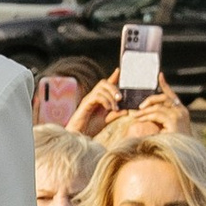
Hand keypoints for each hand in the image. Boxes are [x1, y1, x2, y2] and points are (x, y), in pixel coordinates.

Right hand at [68, 77, 188, 143]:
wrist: (79, 135)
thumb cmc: (90, 128)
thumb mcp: (106, 120)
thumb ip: (116, 114)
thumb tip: (127, 110)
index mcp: (99, 99)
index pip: (107, 84)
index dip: (113, 77)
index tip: (120, 70)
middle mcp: (93, 96)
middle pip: (104, 83)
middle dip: (114, 88)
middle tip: (120, 98)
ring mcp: (89, 99)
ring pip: (101, 88)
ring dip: (110, 96)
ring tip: (115, 107)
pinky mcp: (85, 103)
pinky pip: (97, 96)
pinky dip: (105, 101)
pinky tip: (108, 109)